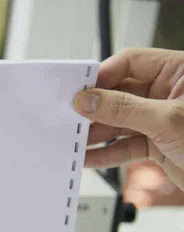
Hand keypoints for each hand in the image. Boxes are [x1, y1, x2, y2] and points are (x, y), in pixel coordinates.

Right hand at [74, 48, 183, 188]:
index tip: (78, 91)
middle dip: (94, 109)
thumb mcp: (167, 120)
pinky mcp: (157, 145)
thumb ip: (123, 108)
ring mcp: (161, 120)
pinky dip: (106, 154)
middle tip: (69, 118)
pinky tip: (89, 158)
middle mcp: (168, 93)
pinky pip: (124, 146)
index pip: (129, 63)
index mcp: (179, 72)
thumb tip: (88, 99)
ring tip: (73, 141)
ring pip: (119, 122)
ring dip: (95, 135)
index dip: (101, 76)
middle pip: (119, 94)